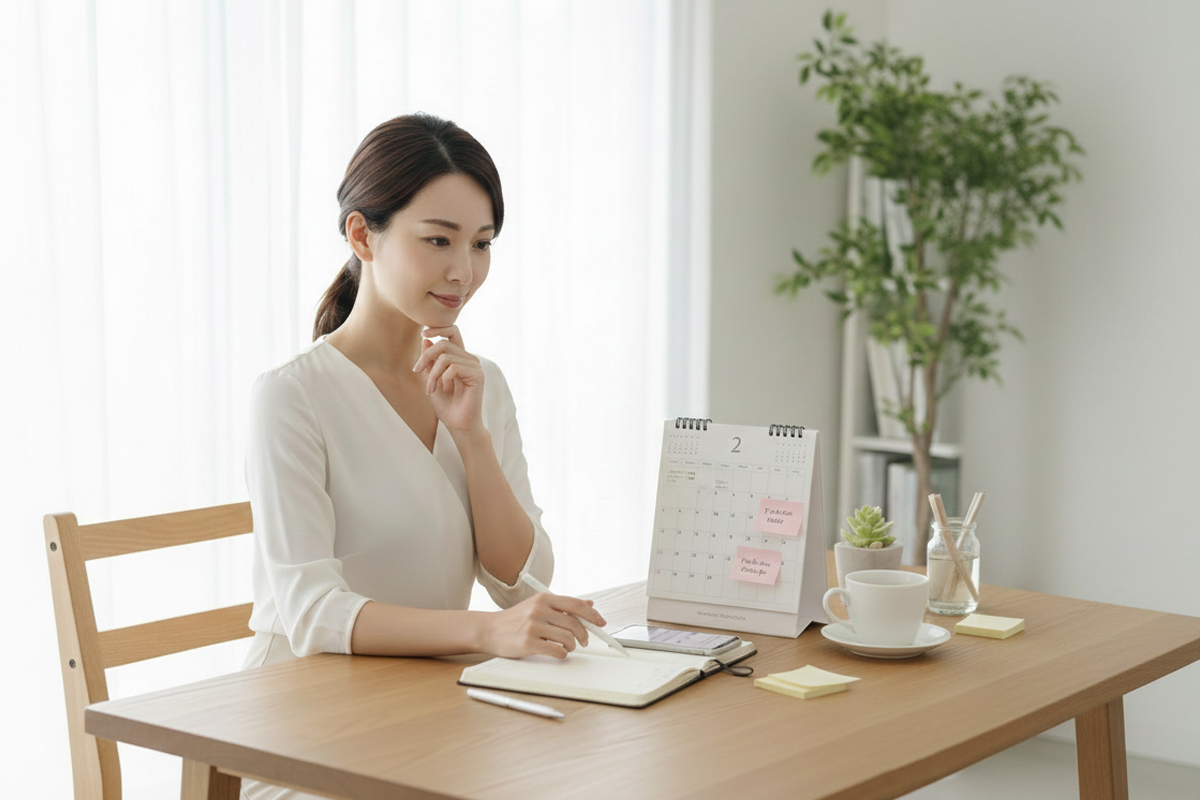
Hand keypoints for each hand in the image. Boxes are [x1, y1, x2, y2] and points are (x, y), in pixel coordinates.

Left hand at [412, 325, 483, 431]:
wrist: (458, 424)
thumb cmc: (446, 404)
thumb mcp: (431, 378)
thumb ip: (430, 360)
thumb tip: (425, 339)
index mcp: (460, 357)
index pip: (453, 331)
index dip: (438, 328)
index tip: (423, 333)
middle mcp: (469, 359)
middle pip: (444, 343)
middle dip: (426, 357)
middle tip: (417, 371)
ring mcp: (475, 366)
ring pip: (445, 357)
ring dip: (433, 374)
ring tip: (432, 389)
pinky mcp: (478, 376)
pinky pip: (453, 368)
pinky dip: (443, 380)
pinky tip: (446, 390)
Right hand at [482, 592, 607, 659]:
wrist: (489, 630)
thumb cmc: (516, 619)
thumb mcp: (538, 605)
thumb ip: (563, 606)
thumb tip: (589, 603)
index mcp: (544, 598)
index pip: (576, 605)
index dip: (592, 615)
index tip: (601, 623)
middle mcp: (539, 610)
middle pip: (574, 623)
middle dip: (584, 635)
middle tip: (584, 641)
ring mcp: (533, 626)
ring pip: (567, 638)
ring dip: (572, 646)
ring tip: (567, 647)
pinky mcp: (528, 643)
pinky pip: (557, 651)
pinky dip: (562, 654)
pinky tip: (558, 652)